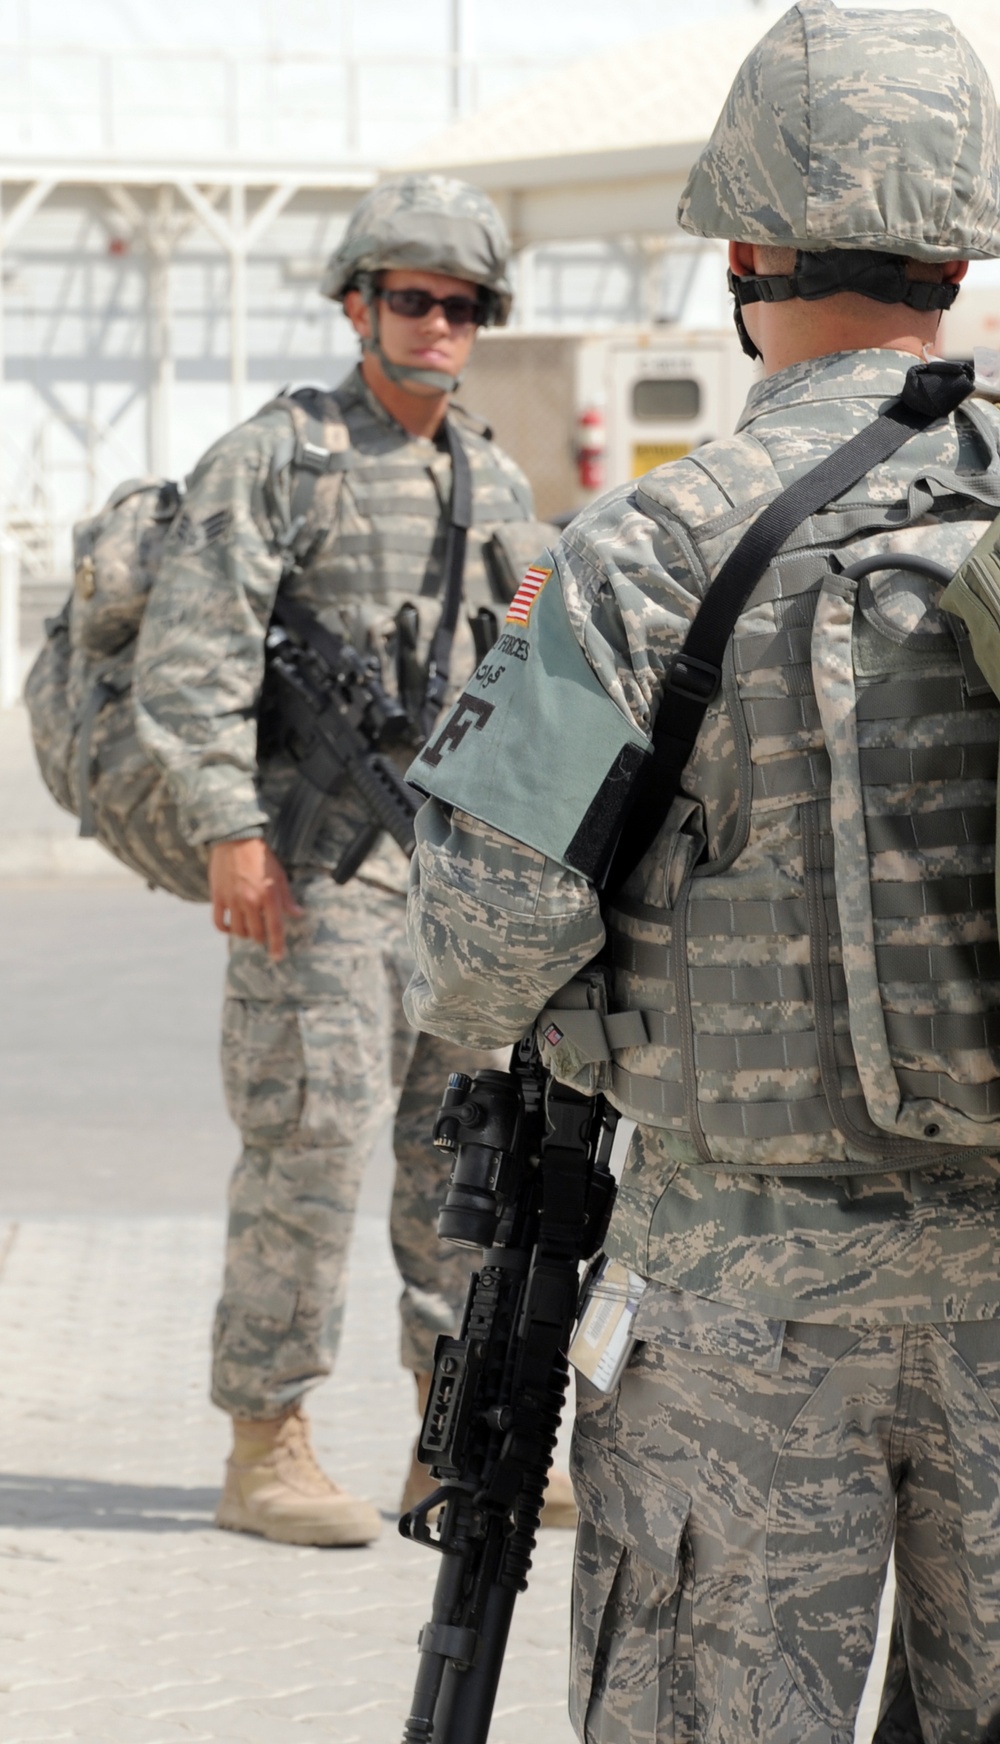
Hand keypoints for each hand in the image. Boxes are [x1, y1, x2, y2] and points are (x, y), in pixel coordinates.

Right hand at [209, 837, 302, 961]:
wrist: (236, 840)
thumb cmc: (261, 857)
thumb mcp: (279, 875)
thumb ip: (287, 898)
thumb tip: (297, 914)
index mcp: (269, 896)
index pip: (274, 928)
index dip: (277, 945)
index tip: (277, 957)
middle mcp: (250, 901)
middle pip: (255, 933)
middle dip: (260, 937)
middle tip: (262, 933)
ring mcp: (233, 900)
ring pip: (238, 931)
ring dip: (244, 933)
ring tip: (248, 927)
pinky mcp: (218, 897)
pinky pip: (219, 922)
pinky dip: (225, 929)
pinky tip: (231, 926)